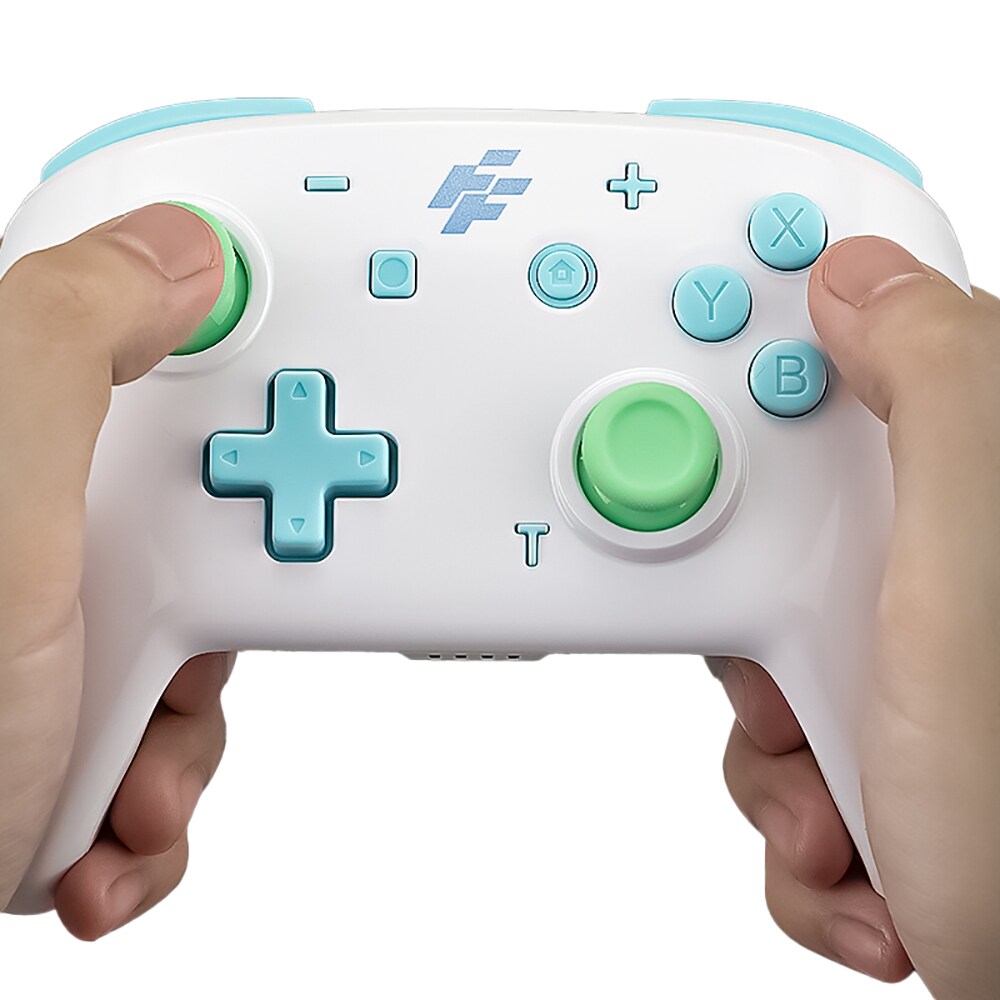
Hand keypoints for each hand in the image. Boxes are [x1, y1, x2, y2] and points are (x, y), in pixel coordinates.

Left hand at [0, 204, 233, 938]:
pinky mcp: (62, 726)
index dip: (220, 376)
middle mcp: (21, 539)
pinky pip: (163, 741)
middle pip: (186, 528)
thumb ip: (71, 342)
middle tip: (183, 639)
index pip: (134, 360)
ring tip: (129, 782)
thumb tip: (184, 247)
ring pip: (189, 651)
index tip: (278, 417)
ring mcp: (39, 637)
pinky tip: (107, 830)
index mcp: (11, 456)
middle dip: (213, 617)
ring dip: (184, 739)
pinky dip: (158, 802)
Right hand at [709, 236, 999, 998]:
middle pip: (791, 531)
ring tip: (838, 805)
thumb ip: (938, 399)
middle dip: (758, 631)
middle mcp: (954, 575)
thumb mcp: (972, 585)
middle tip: (791, 674)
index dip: (791, 360)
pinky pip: (778, 735)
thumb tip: (860, 276)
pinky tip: (853, 849)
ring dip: (768, 747)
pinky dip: (786, 807)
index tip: (728, 375)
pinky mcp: (878, 735)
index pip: (880, 367)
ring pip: (767, 647)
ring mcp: (916, 661)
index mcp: (979, 503)